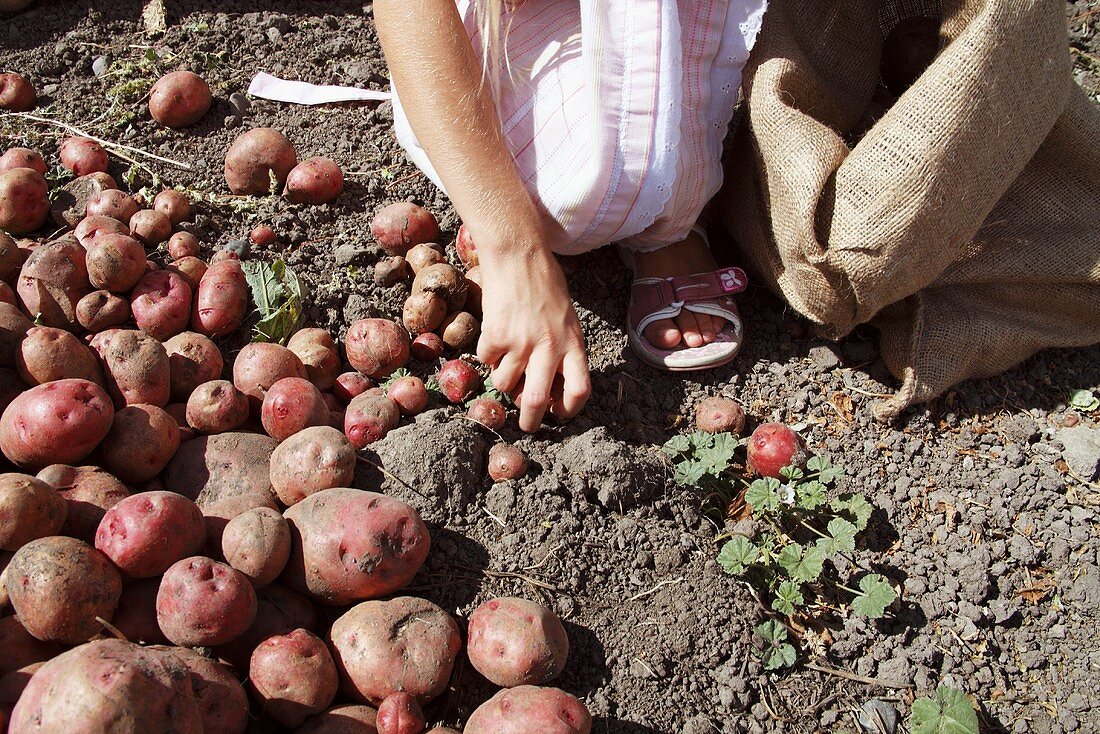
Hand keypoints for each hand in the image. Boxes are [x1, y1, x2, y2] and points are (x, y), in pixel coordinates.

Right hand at [476, 245, 590, 431]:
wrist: (518, 255)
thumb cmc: (545, 284)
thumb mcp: (566, 318)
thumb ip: (561, 350)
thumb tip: (548, 386)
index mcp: (573, 342)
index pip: (581, 389)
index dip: (570, 409)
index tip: (559, 413)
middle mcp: (549, 346)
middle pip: (539, 400)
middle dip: (530, 420)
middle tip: (526, 425)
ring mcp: (521, 342)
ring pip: (506, 383)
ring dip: (503, 379)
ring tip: (506, 360)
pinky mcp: (496, 335)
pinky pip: (487, 361)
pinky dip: (488, 355)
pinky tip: (495, 334)